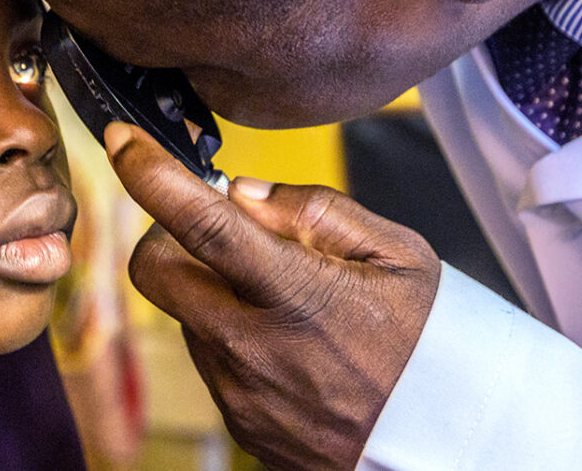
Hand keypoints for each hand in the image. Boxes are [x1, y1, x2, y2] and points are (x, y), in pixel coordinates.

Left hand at [104, 123, 440, 469]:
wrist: (458, 444)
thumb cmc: (436, 343)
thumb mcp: (400, 254)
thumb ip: (316, 212)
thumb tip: (242, 192)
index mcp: (298, 296)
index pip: (201, 224)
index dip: (150, 174)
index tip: (123, 141)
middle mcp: (255, 350)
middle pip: (156, 271)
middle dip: (169, 236)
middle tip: (218, 230)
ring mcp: (242, 396)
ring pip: (185, 317)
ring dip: (212, 293)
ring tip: (287, 304)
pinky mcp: (242, 429)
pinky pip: (212, 365)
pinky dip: (234, 340)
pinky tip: (293, 347)